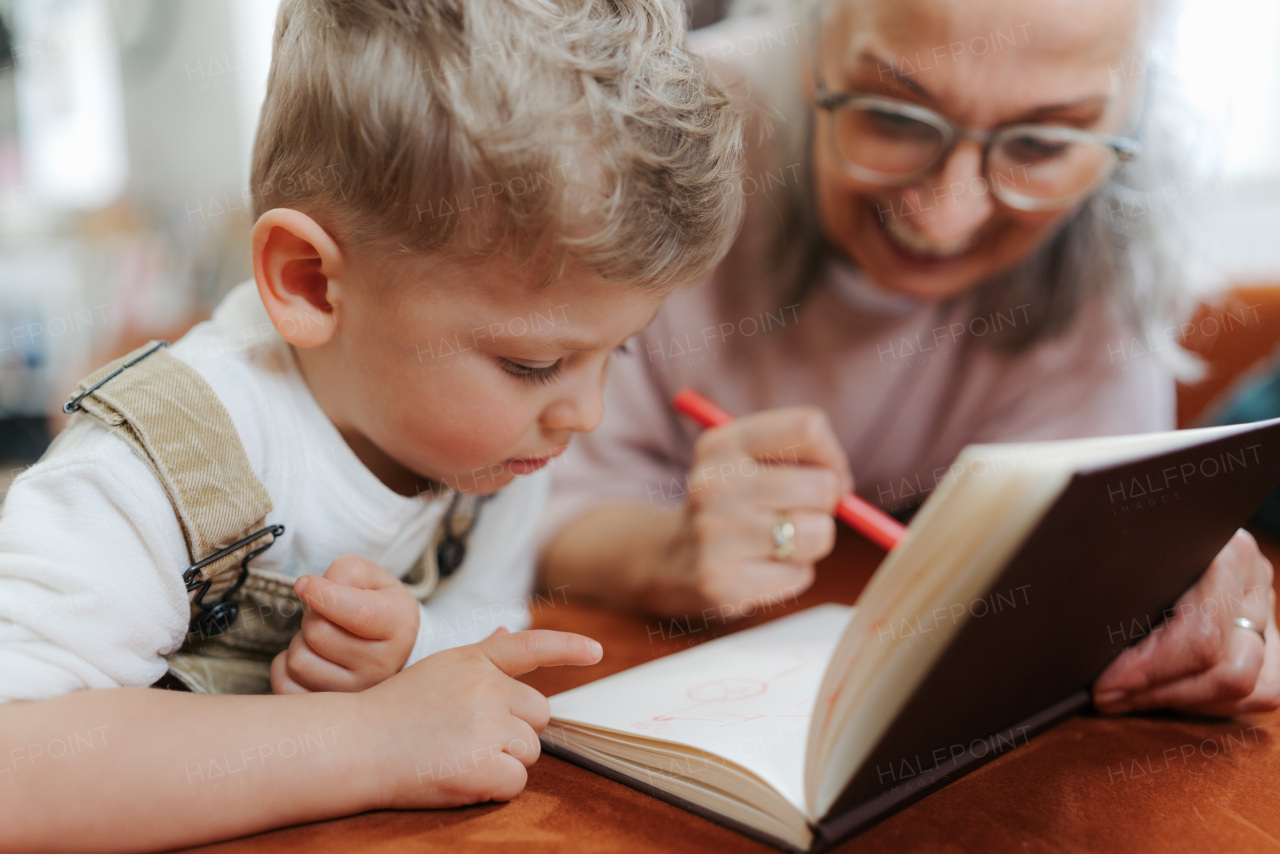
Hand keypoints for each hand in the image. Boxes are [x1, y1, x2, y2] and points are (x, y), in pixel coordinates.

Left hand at [271, 555, 420, 693]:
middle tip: (326, 616)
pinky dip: (286, 666)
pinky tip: (310, 658)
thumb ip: (347, 572)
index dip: (321, 593)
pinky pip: (285, 685)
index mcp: (399, 627)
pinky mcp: (330, 712)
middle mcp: (382, 666)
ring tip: (323, 640)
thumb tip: (310, 588)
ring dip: (301, 642)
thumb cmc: (379, 608)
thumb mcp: (374, 579)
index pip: (355, 612)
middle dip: (312, 616)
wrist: (394, 651)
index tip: (305, 584)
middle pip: (317, 633)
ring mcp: (357, 694)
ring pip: (299, 660)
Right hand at [361, 629, 602, 807]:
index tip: (596, 651)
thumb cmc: (392, 712)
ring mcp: (486, 722)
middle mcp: (486, 685)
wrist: (352, 746)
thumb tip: (507, 633)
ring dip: (501, 760)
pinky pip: (516, 782)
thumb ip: (480, 658)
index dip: (567, 649)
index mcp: (474, 660)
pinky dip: (493, 787)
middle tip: (465, 737)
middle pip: (538, 714)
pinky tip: (457, 776)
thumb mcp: (436, 671)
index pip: (531, 647)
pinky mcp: (483, 762)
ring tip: (454, 754)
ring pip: (529, 751)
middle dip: (514, 730)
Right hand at [668, 407, 852, 616]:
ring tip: (778, 541)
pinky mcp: (722, 581)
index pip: (808, 428)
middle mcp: (713, 483)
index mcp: (722, 443)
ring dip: (811, 542)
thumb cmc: (734, 504)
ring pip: (818, 533)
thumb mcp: (749, 462)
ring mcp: (714, 533)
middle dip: (825, 505)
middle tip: (797, 513)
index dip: (832, 456)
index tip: (825, 475)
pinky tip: (761, 568)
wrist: (671, 557)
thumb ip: (800, 457)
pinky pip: (800, 575)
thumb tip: (842, 485)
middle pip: (823, 486)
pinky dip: (792, 575)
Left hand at [1093, 529, 1279, 714]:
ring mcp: (1267, 612)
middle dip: (1159, 691)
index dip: (1147, 670)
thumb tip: (1077, 631)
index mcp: (1228, 552)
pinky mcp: (1271, 641)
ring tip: (1128, 696)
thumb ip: (1118, 581)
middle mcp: (1255, 582)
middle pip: (1226, 669)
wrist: (1160, 523)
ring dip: (1181, 700)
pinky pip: (1258, 693)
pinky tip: (1163, 693)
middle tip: (1107, 696)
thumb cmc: (1130, 541)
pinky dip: (1206, 702)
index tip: (1104, 683)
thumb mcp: (1123, 550)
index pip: (1200, 635)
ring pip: (1246, 686)